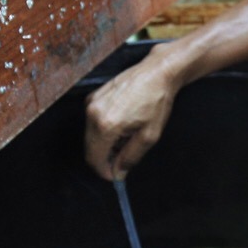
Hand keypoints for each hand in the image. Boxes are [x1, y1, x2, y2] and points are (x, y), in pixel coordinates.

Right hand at [84, 53, 180, 180]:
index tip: (115, 175)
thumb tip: (118, 173)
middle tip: (123, 158)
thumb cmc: (156, 101)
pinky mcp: (93, 96)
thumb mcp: (149, 135)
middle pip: (90, 148)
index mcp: (106, 125)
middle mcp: (92, 114)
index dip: (103, 171)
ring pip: (90, 135)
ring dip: (105, 143)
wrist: (157, 71)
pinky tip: (122, 124)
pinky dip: (103, 129)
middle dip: (104, 158)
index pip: (94, 158)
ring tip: (127, 138)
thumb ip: (130, 157)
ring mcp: (91, 103)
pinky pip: (92, 121)